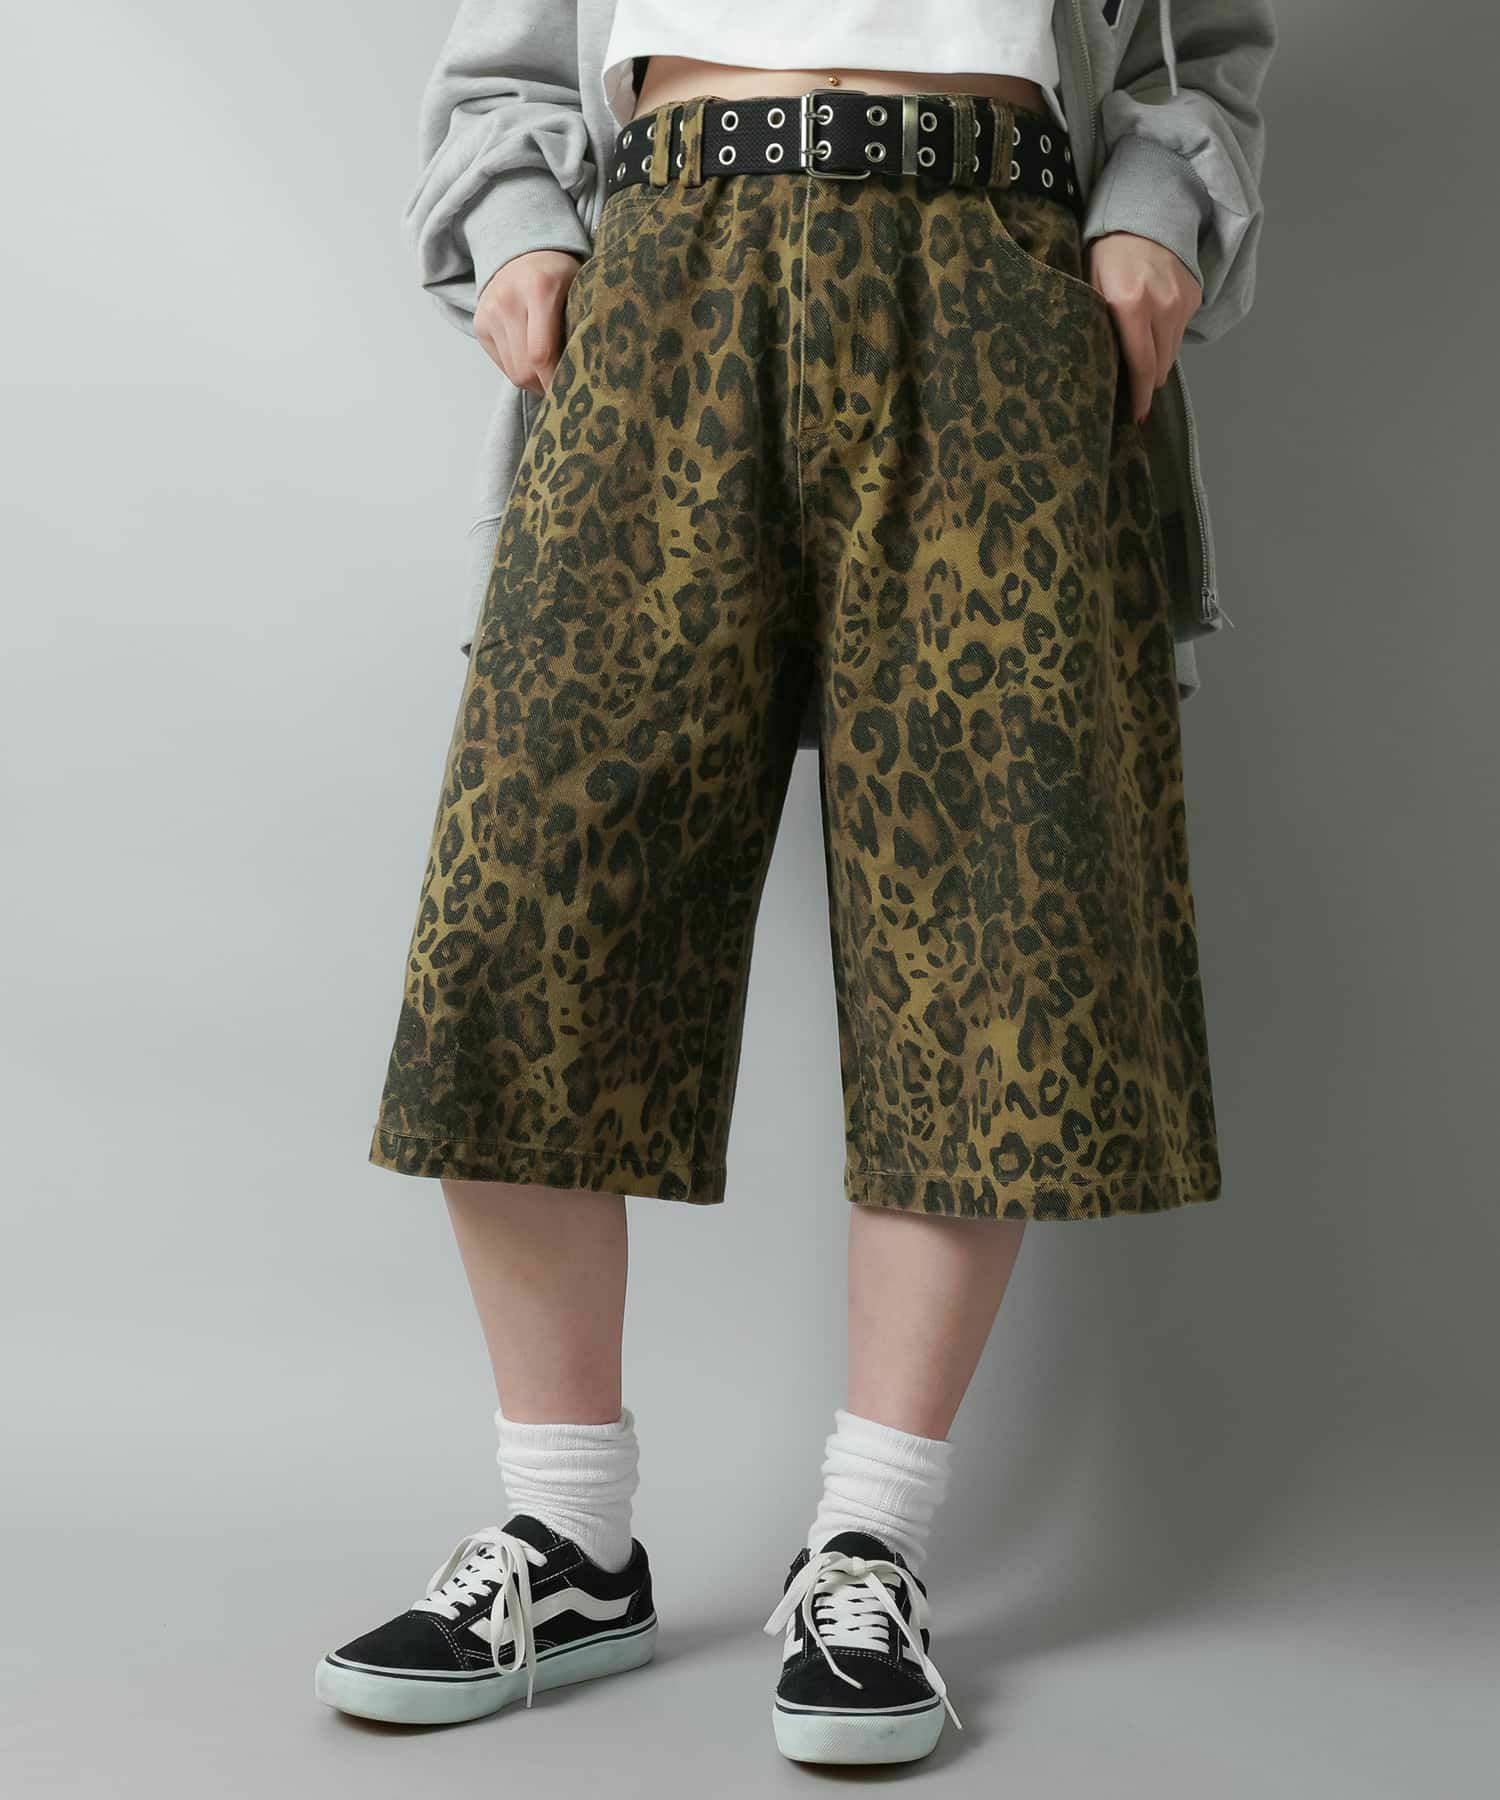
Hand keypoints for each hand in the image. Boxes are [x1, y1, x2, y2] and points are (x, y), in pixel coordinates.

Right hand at [475, 249, 583, 395]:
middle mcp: (508, 300)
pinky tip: (533, 363)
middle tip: (564, 389)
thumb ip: (582, 323)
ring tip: (551, 377)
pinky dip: (519, 371)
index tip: (571, 392)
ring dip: (534, 383)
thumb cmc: (558, 275)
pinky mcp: (479, 325)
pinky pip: (502, 365)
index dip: (556, 382)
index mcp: (538, 289)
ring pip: (513, 372)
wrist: (522, 251)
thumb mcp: (579, 288)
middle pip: (525, 369)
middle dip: (546, 387)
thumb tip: (588, 372)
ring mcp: (489, 313)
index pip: (541, 354)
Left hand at [1087, 231, 1202, 424]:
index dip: (1140, 396)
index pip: (1141, 366)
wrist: (1141, 217)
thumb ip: (1099, 329)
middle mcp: (1162, 305)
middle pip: (1160, 366)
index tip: (1137, 417)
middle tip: (1132, 394)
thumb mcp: (1090, 291)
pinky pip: (1180, 332)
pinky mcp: (1194, 295)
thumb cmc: (1105, 257)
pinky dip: (1166, 337)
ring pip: (1172, 352)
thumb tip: (1103, 372)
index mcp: (1130, 306)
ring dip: (1157, 361)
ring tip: (1140, 361)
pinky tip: (1152, 326)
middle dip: (1147, 384)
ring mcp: (1182, 300)